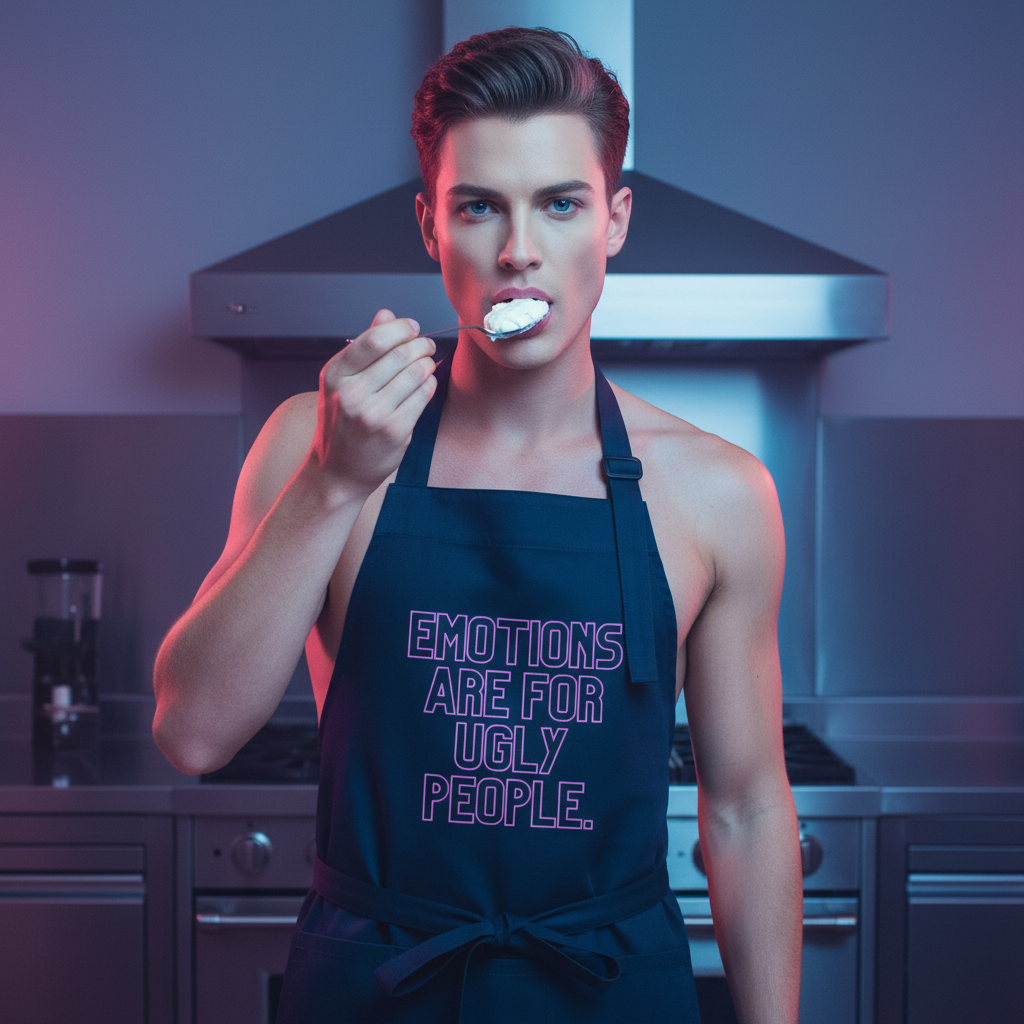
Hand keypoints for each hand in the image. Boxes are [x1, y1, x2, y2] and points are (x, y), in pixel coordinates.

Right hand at [308, 309, 436, 495]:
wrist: (337, 472)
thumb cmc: (341, 424)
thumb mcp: (341, 382)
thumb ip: (365, 347)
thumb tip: (386, 315)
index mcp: (336, 375)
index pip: (375, 338)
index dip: (401, 328)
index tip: (413, 328)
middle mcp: (351, 393)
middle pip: (400, 354)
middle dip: (421, 345)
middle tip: (427, 345)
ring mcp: (373, 414)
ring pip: (416, 373)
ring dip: (427, 364)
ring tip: (427, 364)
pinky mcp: (394, 431)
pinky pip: (422, 397)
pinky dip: (429, 385)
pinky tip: (425, 385)